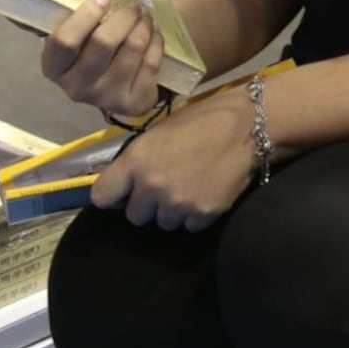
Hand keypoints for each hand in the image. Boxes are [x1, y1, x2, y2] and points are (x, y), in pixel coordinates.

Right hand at [41, 0, 163, 115]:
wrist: (112, 83)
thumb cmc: (87, 48)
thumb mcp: (69, 34)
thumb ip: (57, 17)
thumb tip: (23, 2)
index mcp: (54, 68)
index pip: (64, 40)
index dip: (86, 14)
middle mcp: (76, 88)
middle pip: (103, 43)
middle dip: (124, 16)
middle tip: (134, 5)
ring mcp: (106, 99)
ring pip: (132, 49)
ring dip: (143, 25)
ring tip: (144, 15)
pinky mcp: (134, 103)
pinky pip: (151, 62)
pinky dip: (156, 40)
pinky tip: (152, 32)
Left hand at [90, 88, 257, 231]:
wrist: (246, 128)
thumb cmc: (200, 121)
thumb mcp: (159, 132)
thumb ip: (137, 159)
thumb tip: (121, 179)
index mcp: (136, 161)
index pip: (102, 196)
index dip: (112, 194)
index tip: (121, 192)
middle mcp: (152, 187)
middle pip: (134, 215)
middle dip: (145, 203)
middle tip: (163, 186)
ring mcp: (177, 205)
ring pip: (162, 223)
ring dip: (170, 210)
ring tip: (188, 187)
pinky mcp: (202, 216)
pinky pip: (188, 226)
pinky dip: (193, 214)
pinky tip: (204, 193)